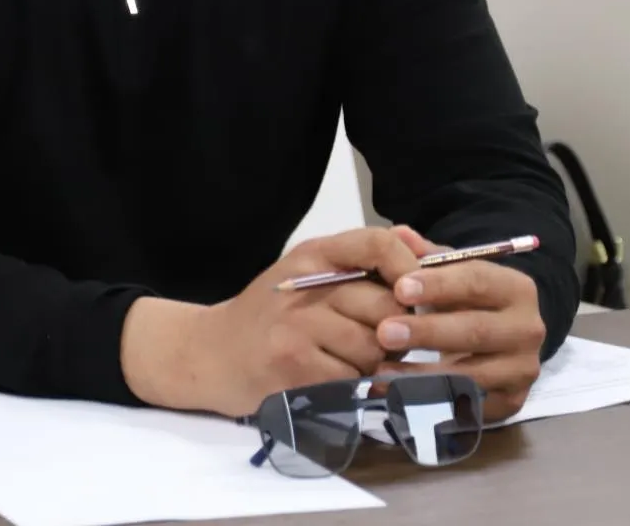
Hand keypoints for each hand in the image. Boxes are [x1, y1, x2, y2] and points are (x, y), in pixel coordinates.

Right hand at [121, 227, 420, 417]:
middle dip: (397, 329)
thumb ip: (361, 259)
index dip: (410, 267)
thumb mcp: (308, 271)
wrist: (210, 352)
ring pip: (374, 347)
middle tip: (383, 340)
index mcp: (313, 254)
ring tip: (349, 361)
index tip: (414, 294)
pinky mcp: (294, 366)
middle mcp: (305, 283)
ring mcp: (297, 326)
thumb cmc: (269, 314)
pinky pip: (352, 379)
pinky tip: (328, 378)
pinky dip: (351, 386)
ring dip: (374, 362)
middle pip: (387, 304)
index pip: (377, 243)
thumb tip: (419, 242)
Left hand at [376, 225, 546, 422]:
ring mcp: (523, 369)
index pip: (477, 282)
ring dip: (423, 373)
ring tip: (381, 370)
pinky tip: (398, 394)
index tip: (399, 289)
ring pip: (472, 374)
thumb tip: (397, 233)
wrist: (503, 338)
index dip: (438, 285)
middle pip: (475, 330)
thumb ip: (425, 254)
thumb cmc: (468, 299)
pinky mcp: (512, 402)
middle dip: (427, 332)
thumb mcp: (453, 272)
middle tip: (384, 332)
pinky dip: (431, 401)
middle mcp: (528, 329)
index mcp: (516, 288)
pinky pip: (469, 404)